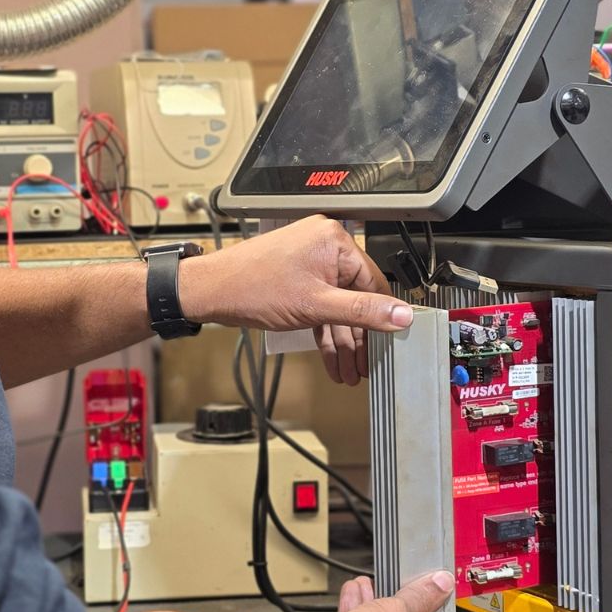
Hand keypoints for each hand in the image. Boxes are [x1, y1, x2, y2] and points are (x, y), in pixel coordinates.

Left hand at [179, 215, 412, 386]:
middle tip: (365, 366)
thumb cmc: (252, 287)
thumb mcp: (316, 305)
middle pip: (356, 298)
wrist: (210, 291)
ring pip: (337, 306)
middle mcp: (325, 245)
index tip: (389, 344)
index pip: (375, 282)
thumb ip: (362, 311)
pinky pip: (321, 305)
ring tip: (349, 370)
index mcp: (335, 241)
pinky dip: (325, 330)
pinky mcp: (298, 276)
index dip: (382, 318)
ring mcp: (310, 261)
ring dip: (342, 341)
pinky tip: (332, 359)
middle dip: (358, 338)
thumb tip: (400, 315)